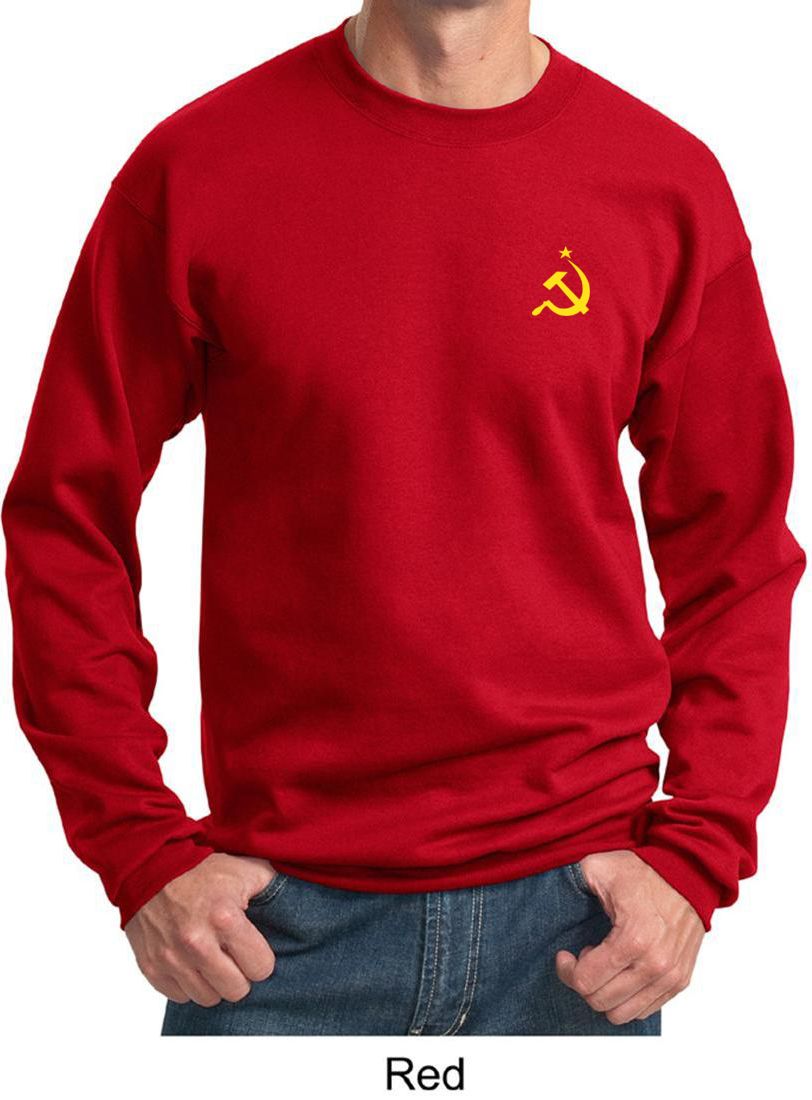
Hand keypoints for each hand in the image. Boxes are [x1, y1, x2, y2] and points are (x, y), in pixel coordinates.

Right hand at [124, 852, 278, 1005]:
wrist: (150, 867)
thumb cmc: (201, 869)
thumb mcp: (244, 869)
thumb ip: (273, 886)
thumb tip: (297, 902)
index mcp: (225, 918)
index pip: (261, 969)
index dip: (261, 958)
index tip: (253, 947)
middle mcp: (197, 943)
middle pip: (235, 990)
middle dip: (240, 975)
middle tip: (234, 957)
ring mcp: (171, 958)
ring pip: (207, 998)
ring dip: (214, 982)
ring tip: (213, 959)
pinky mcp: (151, 967)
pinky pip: (179, 997)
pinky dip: (188, 984)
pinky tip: (191, 962)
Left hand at [555, 850, 704, 1023]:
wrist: (688, 873)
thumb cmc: (645, 872)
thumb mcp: (600, 868)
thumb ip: (572, 880)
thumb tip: (551, 890)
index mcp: (632, 939)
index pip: (586, 981)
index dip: (567, 970)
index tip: (565, 955)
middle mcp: (654, 964)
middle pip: (601, 1001)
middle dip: (584, 982)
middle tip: (585, 957)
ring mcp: (669, 976)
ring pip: (622, 1013)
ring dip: (606, 993)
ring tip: (605, 965)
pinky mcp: (680, 981)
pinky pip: (645, 1010)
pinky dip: (627, 998)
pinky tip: (623, 970)